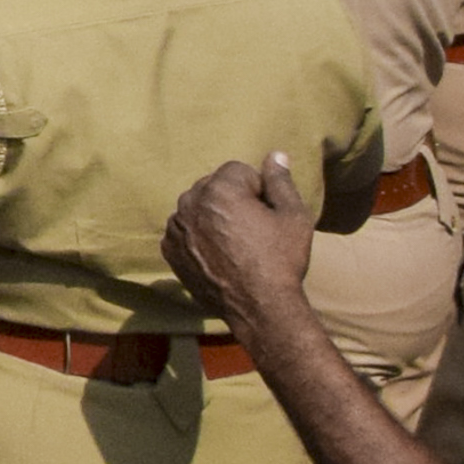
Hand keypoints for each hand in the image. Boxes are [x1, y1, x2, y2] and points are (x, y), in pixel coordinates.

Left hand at [162, 152, 318, 326]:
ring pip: (198, 208)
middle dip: (232, 200)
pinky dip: (197, 237)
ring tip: (234, 245)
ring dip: (212, 217)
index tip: (266, 215)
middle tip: (252, 231)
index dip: (258, 191)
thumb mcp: (294, 217)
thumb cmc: (281, 260)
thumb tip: (275, 155)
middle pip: (214, 187)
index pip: (239, 171)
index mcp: (220, 188)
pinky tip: (217, 256)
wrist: (259, 308)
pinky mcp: (170, 250)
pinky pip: (185, 230)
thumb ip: (281, 181)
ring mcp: (176, 227)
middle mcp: (190, 202)